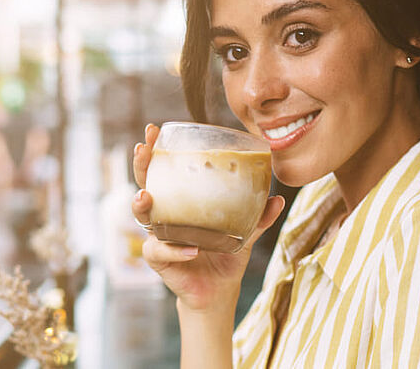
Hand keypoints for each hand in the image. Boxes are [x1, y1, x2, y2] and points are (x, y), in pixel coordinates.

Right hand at [132, 123, 285, 311]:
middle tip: (143, 148)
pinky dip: (176, 250)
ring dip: (142, 205)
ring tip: (146, 197)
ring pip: (142, 217)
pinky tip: (191, 250)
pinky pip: (161, 252)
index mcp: (180, 202)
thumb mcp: (244, 232)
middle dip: (141, 165)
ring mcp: (159, 237)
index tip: (155, 130)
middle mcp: (164, 216)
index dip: (156, 151)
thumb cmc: (226, 253)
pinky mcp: (160, 261)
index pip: (163, 171)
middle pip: (144, 184)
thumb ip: (258, 216)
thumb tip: (278, 199)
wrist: (220, 289)